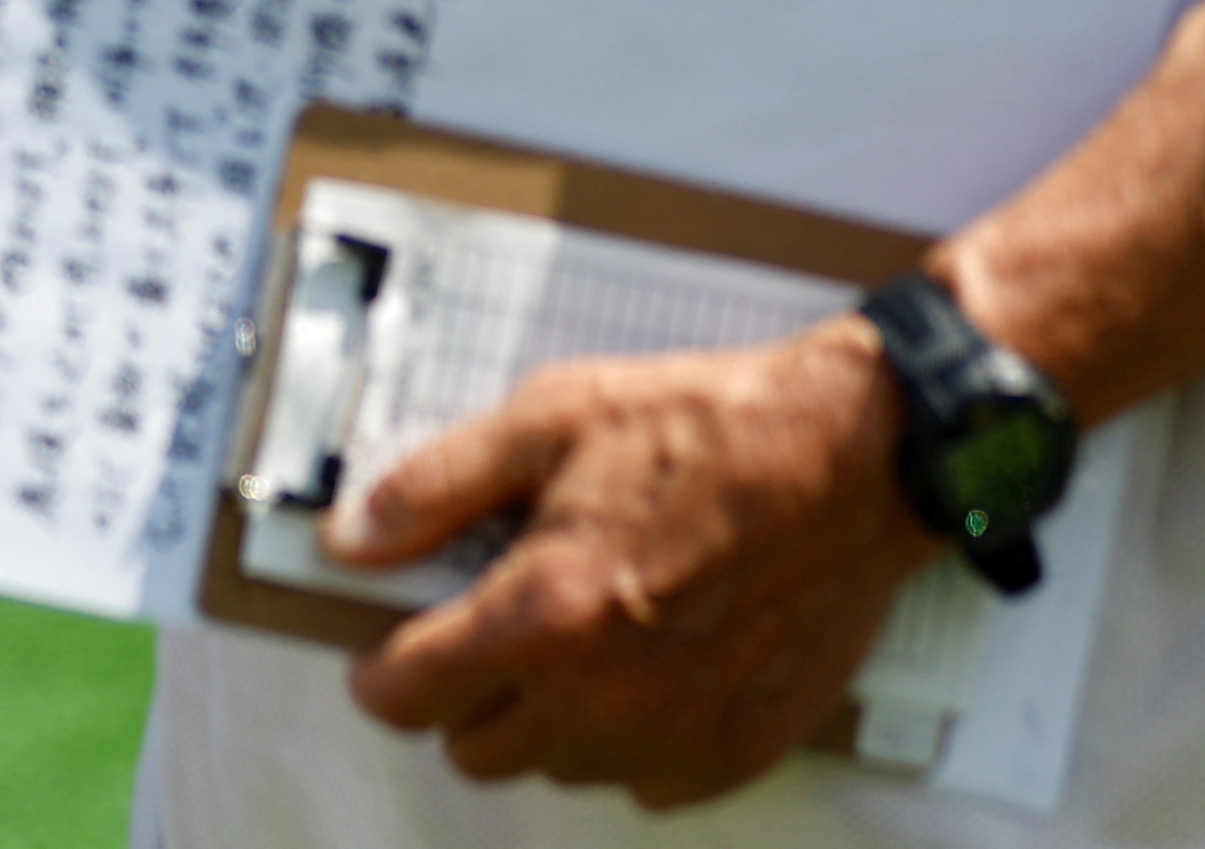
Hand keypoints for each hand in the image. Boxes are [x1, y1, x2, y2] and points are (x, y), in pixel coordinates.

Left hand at [327, 317, 926, 800]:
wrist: (853, 459)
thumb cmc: (707, 430)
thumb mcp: (549, 419)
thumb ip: (435, 487)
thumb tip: (351, 540)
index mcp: (545, 614)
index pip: (411, 697)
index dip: (380, 676)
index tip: (384, 656)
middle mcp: (606, 695)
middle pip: (475, 750)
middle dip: (462, 696)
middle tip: (489, 631)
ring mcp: (678, 734)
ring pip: (558, 771)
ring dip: (545, 720)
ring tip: (576, 640)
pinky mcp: (741, 751)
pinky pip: (644, 785)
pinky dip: (628, 741)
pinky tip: (644, 670)